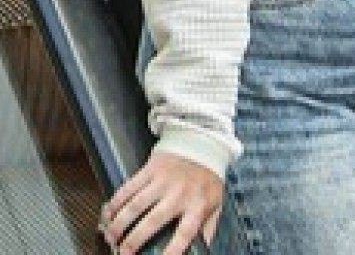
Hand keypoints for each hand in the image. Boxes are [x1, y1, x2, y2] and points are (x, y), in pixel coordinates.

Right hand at [101, 151, 223, 254]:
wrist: (203, 141)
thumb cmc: (207, 179)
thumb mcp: (215, 204)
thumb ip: (208, 229)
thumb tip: (202, 251)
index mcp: (198, 204)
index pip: (185, 233)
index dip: (172, 250)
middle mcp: (179, 193)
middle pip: (153, 221)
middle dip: (134, 241)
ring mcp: (163, 179)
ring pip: (135, 205)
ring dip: (119, 223)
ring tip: (110, 238)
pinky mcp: (151, 168)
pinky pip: (129, 187)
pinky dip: (115, 202)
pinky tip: (107, 215)